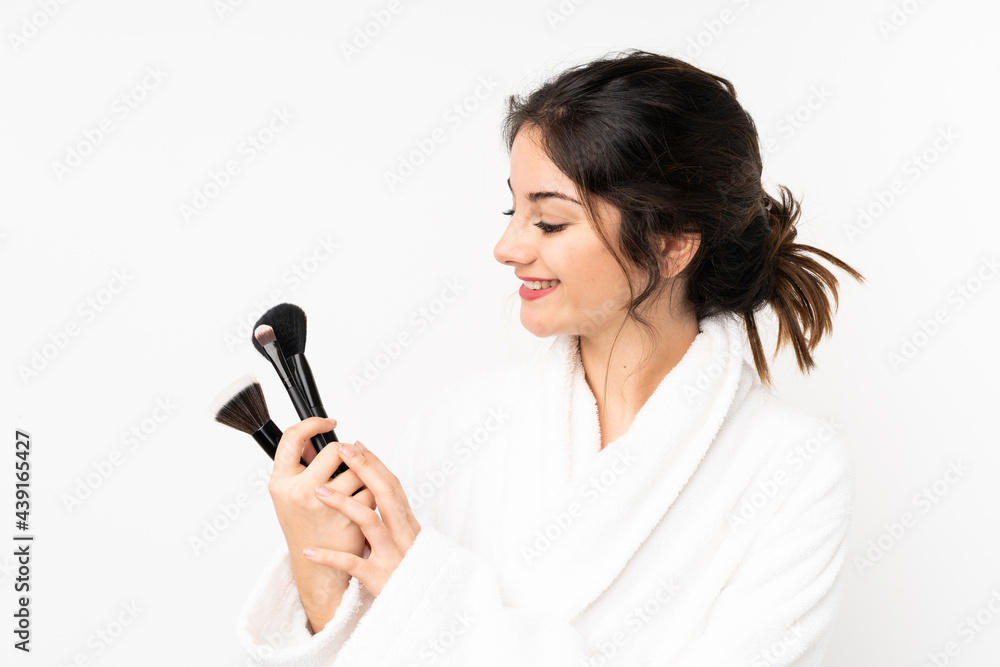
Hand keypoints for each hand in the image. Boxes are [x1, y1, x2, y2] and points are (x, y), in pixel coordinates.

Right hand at [268, 417, 374, 631]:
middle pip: (336, 451)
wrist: (318, 571)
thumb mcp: (292, 496)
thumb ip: (301, 466)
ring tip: (357, 487)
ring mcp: (326, 505)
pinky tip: (365, 504)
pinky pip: (371, 491)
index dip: (312, 424)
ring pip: (359, 470)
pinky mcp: (350, 517)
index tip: (329, 423)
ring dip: (364, 476)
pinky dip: (372, 494)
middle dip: (349, 455)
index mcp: (281, 483)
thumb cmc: (306, 528)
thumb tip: (314, 436)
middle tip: (350, 463)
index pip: (291, 438)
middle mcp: (300, 492)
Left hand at [302, 440, 421, 598]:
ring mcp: (390, 555)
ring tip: (319, 490)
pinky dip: (329, 557)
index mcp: (407, 523)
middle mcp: (402, 535)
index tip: (357, 445)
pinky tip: (310, 551)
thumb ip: (393, 516)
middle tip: (342, 449)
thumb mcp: (408, 538)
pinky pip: (351, 564)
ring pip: (369, 522)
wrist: (422, 605)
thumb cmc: (410, 570)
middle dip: (363, 468)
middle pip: (385, 493)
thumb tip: (374, 485)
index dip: (375, 463)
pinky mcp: (378, 577)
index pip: (392, 485)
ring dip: (343, 503)